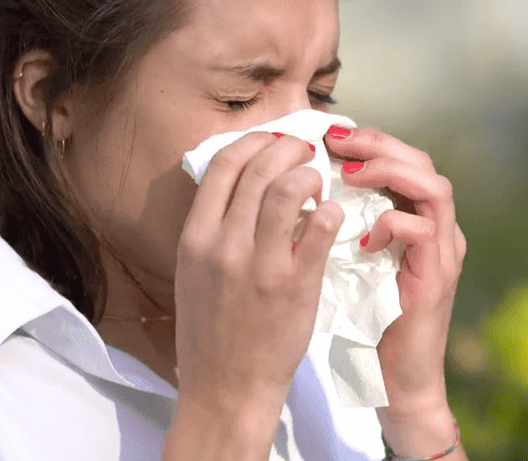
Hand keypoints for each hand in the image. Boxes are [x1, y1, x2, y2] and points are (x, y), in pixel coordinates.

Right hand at [165, 131, 344, 458]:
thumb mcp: (194, 272)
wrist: (226, 386)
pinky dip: (330, 211)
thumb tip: (236, 182)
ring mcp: (260, 265)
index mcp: (195, 238)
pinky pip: (320, 228)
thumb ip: (211, 227)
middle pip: (259, 169)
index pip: (223, 166)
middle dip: (288, 149)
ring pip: (288, 190)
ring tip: (319, 183)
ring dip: (309, 176)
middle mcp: (224, 245)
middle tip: (306, 152)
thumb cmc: (212, 329)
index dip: (253, 143)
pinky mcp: (295, 284)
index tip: (273, 141)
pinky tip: (332, 215)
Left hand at [324, 125, 466, 455]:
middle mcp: (437, 229)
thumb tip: (301, 188)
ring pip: (434, 187)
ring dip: (390, 173)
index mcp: (417, 220)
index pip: (403, 159)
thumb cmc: (368, 321)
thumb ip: (343, 225)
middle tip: (338, 140)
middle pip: (423, 162)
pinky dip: (394, 224)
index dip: (369, 142)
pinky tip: (365, 237)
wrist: (396, 380)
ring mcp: (443, 253)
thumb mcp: (352, 262)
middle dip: (379, 144)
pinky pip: (425, 232)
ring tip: (350, 173)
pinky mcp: (437, 279)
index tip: (328, 135)